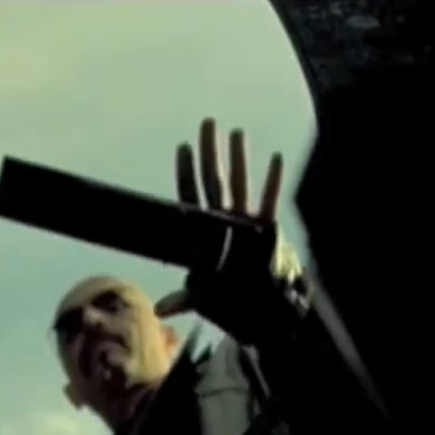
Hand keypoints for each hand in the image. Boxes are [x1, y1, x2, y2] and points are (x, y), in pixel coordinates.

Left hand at [155, 118, 303, 340]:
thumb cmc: (230, 301)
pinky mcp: (268, 229)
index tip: (183, 148)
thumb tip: (160, 310)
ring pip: (241, 184)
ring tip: (236, 132)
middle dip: (210, 152)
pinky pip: (269, 201)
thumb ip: (185, 299)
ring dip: (239, 159)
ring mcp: (246, 222)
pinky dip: (272, 181)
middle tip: (206, 123)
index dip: (186, 173)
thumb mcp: (205, 298)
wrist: (261, 309)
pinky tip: (274, 158)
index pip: (191, 197)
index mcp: (205, 233)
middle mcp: (224, 222)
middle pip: (214, 181)